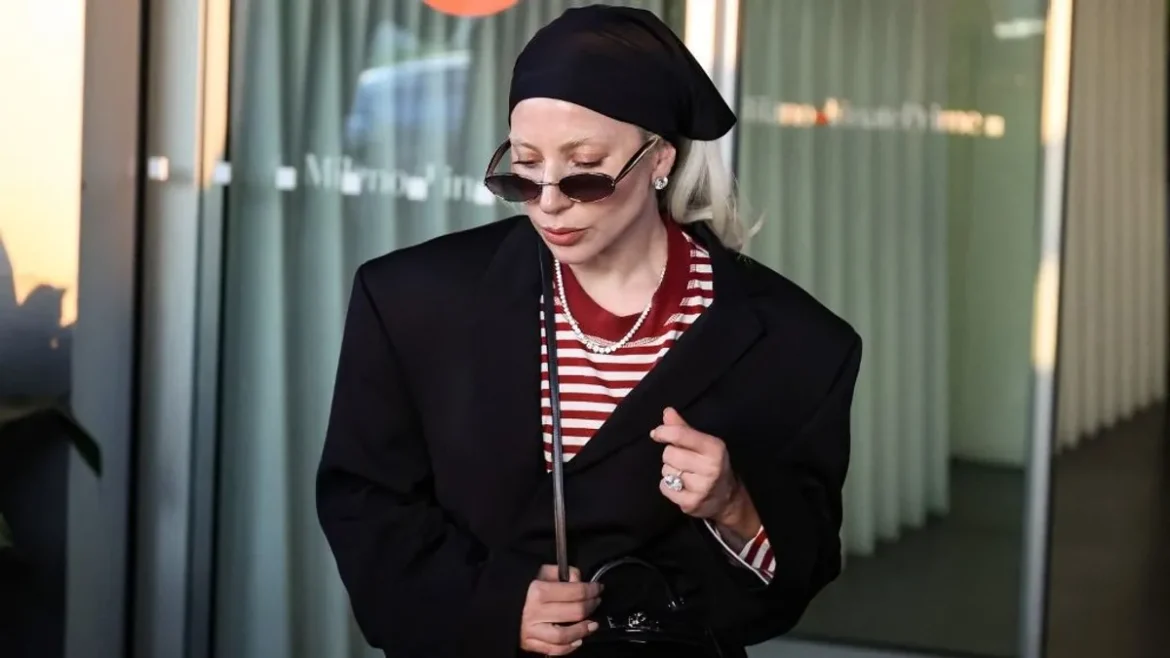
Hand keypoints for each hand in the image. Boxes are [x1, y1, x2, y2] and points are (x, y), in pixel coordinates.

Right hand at [519, 565, 601, 655]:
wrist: (491, 603)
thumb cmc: (518, 585)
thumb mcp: (537, 570)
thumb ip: (559, 572)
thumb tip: (577, 579)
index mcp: (538, 591)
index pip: (575, 591)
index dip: (591, 589)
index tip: (598, 588)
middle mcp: (535, 612)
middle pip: (574, 612)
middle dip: (591, 606)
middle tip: (596, 602)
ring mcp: (531, 630)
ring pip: (564, 635)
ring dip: (583, 630)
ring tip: (592, 624)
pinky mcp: (528, 643)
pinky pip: (552, 649)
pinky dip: (567, 647)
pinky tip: (577, 640)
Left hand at [652, 408, 757, 534]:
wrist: (727, 499)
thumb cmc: (711, 465)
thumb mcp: (703, 444)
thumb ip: (684, 428)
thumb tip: (667, 412)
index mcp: (714, 448)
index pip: (681, 435)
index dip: (664, 432)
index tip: (657, 433)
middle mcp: (710, 468)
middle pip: (669, 454)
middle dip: (671, 455)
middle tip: (683, 460)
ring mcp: (701, 487)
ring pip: (666, 471)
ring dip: (670, 471)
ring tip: (685, 474)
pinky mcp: (691, 503)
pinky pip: (664, 487)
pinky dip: (667, 486)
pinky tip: (680, 486)